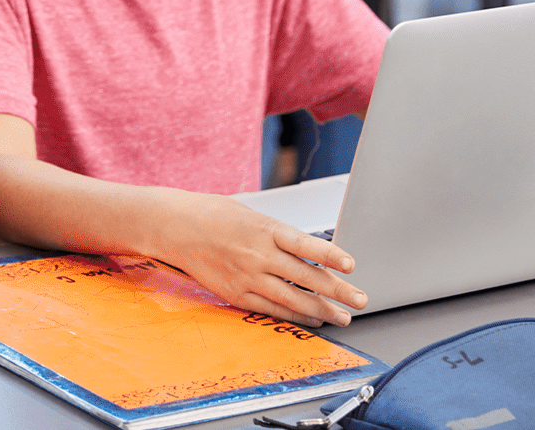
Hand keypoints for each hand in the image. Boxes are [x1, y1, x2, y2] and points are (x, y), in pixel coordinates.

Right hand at [145, 191, 366, 326]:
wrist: (173, 227)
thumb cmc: (213, 214)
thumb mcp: (251, 215)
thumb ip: (279, 234)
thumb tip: (312, 254)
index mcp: (264, 228)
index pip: (305, 244)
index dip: (330, 255)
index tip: (351, 265)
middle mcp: (257, 254)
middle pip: (306, 277)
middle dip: (338, 291)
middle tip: (361, 300)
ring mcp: (246, 276)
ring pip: (292, 298)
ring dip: (322, 310)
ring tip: (343, 317)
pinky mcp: (235, 293)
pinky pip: (271, 309)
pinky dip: (295, 316)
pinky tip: (312, 320)